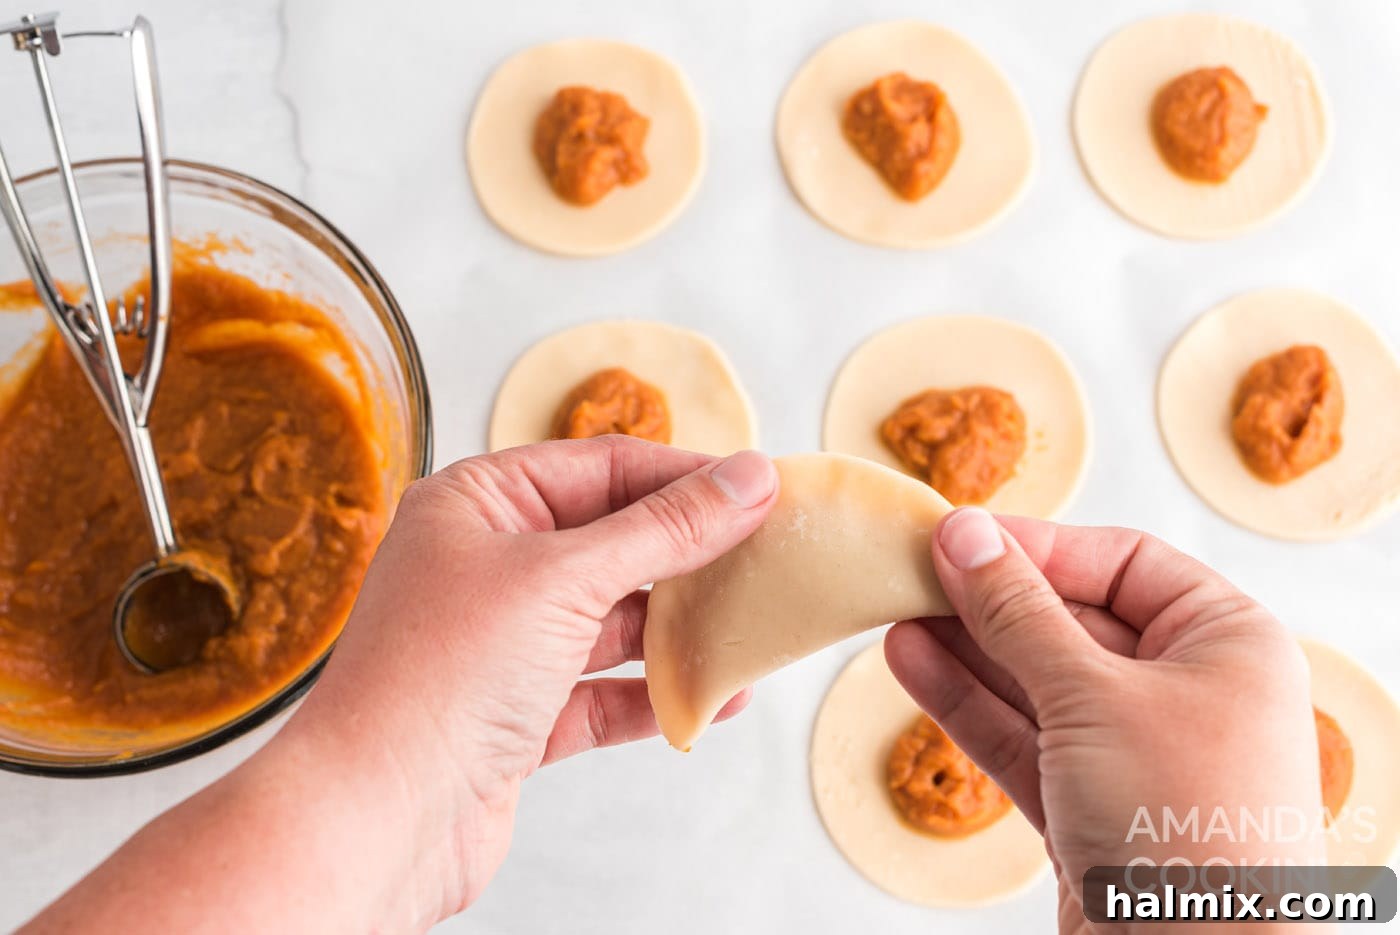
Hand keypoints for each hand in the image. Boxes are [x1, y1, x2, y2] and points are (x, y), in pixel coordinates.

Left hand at [283, 437, 778, 914]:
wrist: (375, 819)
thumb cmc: (438, 678)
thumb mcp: (566, 578)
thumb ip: (665, 529)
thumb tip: (747, 478)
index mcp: (476, 505)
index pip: (601, 468)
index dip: (684, 476)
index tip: (760, 487)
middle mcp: (484, 567)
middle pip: (612, 542)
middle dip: (689, 555)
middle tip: (767, 555)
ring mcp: (500, 644)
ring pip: (611, 621)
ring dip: (679, 629)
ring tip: (750, 627)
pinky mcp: (515, 716)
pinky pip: (602, 692)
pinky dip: (655, 695)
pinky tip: (711, 698)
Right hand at [885, 508, 1323, 933]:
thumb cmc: (1189, 828)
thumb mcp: (1094, 696)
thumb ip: (1019, 614)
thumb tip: (966, 536)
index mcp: (1225, 643)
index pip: (1121, 562)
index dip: (1038, 546)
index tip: (961, 535)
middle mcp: (1187, 692)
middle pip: (1070, 620)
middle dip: (990, 600)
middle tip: (914, 570)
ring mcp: (1134, 753)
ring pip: (1035, 681)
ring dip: (965, 648)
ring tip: (896, 610)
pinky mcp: (1089, 806)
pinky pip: (1021, 736)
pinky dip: (968, 702)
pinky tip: (913, 662)